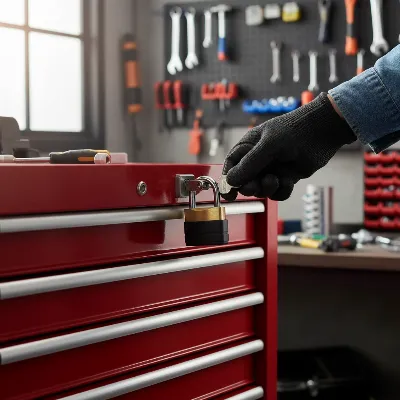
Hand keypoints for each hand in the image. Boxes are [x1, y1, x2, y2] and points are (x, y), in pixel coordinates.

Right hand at [222, 93, 355, 200]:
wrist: (324, 131)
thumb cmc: (294, 131)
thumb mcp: (269, 145)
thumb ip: (250, 164)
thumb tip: (231, 181)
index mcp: (248, 147)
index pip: (231, 166)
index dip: (228, 180)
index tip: (229, 194)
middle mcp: (258, 160)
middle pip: (244, 182)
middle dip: (250, 187)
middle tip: (256, 186)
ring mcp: (272, 170)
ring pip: (261, 190)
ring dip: (267, 189)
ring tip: (276, 179)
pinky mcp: (286, 178)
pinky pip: (277, 193)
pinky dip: (282, 191)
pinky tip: (289, 181)